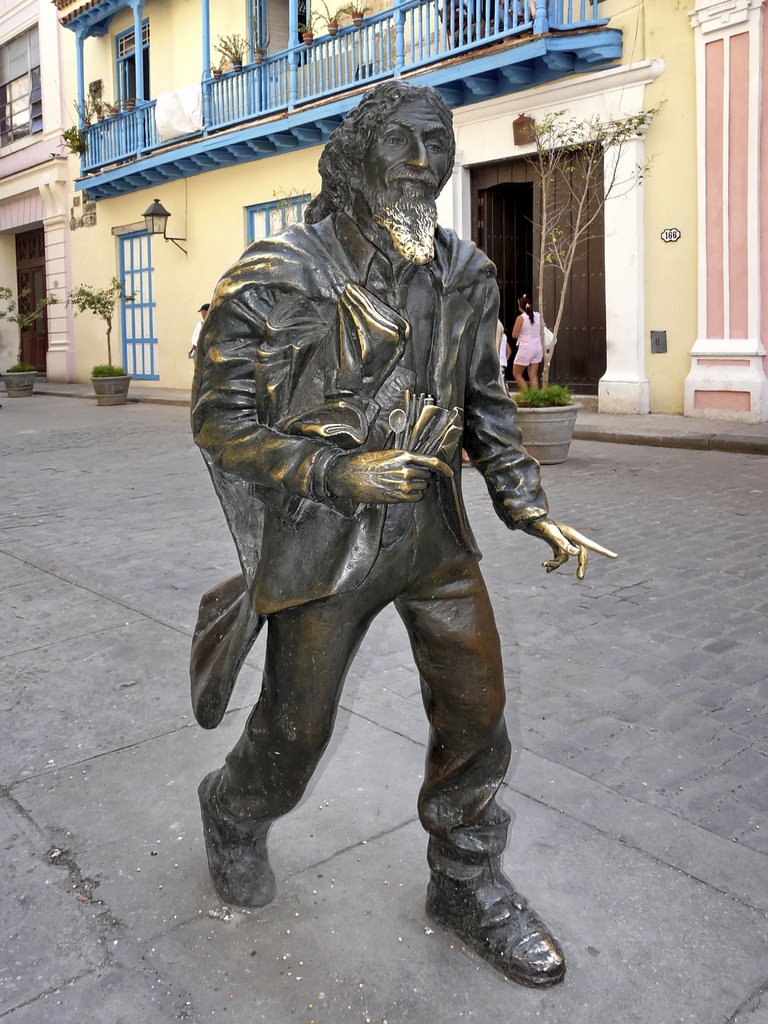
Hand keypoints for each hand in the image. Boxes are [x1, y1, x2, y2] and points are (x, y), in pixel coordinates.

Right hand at [327, 450, 452, 503]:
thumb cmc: (364, 463)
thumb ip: (403, 458)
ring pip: (422, 487)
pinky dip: (413, 496)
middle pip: (427, 475)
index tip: (449, 473)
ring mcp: (402, 484)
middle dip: (422, 476)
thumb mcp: (386, 454)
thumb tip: (417, 463)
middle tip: (408, 476)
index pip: (432, 462)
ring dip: (417, 486)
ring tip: (400, 483)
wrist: (348, 475)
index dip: (444, 468)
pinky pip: (416, 498)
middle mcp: (406, 469)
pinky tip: (402, 492)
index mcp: (403, 455)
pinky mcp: (397, 496)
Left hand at [524, 518, 617, 580]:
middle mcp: (571, 539)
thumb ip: (564, 545)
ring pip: (566, 558)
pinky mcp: (555, 546)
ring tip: (544, 565)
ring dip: (556, 563)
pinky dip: (553, 564)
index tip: (615, 556)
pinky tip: (545, 568)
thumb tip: (577, 554)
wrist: (530, 521)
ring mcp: (563, 542)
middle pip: (581, 555)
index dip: (604, 551)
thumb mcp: (553, 535)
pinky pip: (558, 558)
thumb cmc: (542, 525)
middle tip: (580, 578)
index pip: (591, 545)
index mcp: (574, 535)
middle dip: (580, 566)